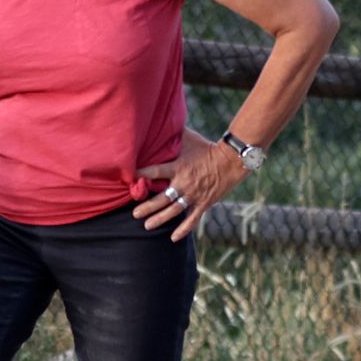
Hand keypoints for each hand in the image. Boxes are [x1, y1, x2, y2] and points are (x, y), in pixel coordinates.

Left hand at [133, 132, 247, 243]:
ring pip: (173, 210)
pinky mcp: (203, 203)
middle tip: (134, 214)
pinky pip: (192, 219)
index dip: (142, 175)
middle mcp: (184, 183)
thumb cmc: (207, 147)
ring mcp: (194, 195)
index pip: (155, 172)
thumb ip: (173, 136)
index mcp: (178, 167)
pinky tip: (173, 238)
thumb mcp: (188, 138)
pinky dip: (183, 229)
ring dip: (159, 219)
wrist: (231, 160)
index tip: (130, 179)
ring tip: (147, 226)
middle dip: (147, 206)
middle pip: (161, 198)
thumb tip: (160, 122)